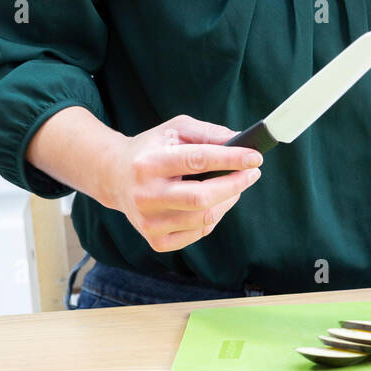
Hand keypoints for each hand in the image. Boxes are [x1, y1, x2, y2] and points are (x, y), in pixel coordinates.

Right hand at [107, 114, 262, 254]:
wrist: (115, 177)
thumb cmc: (152, 149)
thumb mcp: (175, 130)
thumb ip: (208, 133)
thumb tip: (241, 141)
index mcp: (149, 162)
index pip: (197, 161)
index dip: (231, 159)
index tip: (255, 157)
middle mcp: (146, 195)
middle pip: (202, 197)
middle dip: (235, 184)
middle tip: (253, 173)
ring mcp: (149, 222)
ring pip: (204, 218)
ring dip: (228, 200)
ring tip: (235, 185)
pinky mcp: (155, 240)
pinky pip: (198, 233)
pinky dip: (214, 217)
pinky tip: (215, 202)